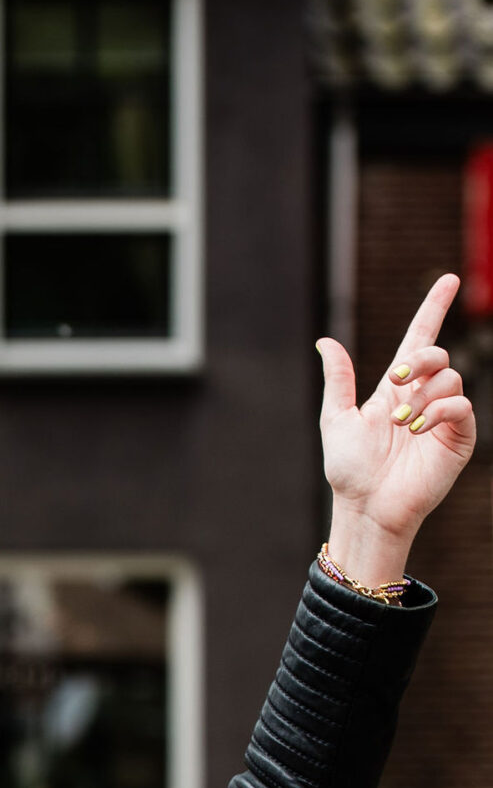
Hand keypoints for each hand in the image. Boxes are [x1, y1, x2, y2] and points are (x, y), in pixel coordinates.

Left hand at [317, 273, 475, 587]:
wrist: (365, 507)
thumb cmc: (349, 470)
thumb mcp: (336, 418)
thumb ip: (338, 379)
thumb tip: (325, 342)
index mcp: (396, 389)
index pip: (420, 339)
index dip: (434, 308)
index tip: (448, 280)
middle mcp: (423, 398)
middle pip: (437, 354)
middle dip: (420, 360)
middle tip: (397, 380)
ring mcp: (443, 417)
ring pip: (449, 379)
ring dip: (422, 396)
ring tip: (402, 425)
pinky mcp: (458, 438)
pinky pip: (462, 406)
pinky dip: (439, 411)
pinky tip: (418, 430)